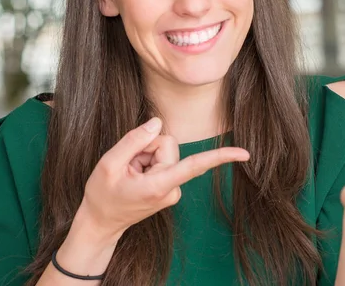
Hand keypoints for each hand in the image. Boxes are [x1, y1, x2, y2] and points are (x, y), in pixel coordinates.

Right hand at [78, 117, 248, 240]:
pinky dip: (147, 163)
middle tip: (128, 166)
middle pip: (169, 145)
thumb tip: (157, 122)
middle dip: (147, 148)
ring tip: (130, 174)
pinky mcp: (171, 186)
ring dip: (145, 156)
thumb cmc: (101, 195)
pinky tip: (135, 176)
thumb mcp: (108, 164)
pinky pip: (163, 160)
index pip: (196, 166)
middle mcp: (172, 189)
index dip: (220, 157)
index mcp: (160, 186)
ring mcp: (173, 189)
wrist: (100, 223)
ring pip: (165, 151)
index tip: (245, 154)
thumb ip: (134, 140)